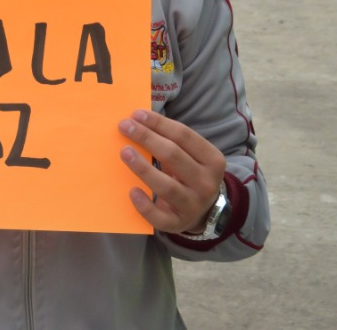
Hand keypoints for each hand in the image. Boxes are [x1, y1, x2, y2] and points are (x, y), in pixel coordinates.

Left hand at [118, 109, 227, 232]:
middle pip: (174, 156)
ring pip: (167, 187)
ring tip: (124, 152)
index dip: (159, 123)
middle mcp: (206, 183)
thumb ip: (172, 141)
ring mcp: (193, 205)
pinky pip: (160, 217)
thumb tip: (137, 120)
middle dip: (147, 138)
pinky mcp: (178, 224)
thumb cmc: (190, 175)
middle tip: (124, 126)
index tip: (136, 114)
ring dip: (143, 168)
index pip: (184, 136)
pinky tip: (132, 191)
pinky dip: (145, 205)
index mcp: (212, 160)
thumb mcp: (191, 157)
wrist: (206, 212)